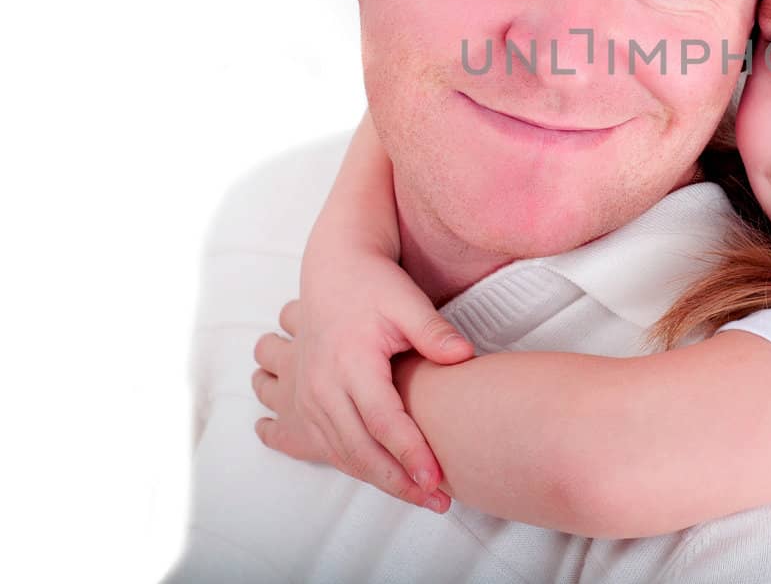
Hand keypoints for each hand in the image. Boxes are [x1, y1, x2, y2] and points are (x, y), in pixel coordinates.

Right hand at [253, 290, 470, 512]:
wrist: (334, 269)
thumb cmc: (375, 284)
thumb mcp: (407, 301)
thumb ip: (434, 331)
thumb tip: (465, 356)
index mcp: (351, 361)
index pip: (383, 420)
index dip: (410, 453)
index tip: (437, 479)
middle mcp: (323, 385)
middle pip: (361, 449)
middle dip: (399, 481)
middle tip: (437, 500)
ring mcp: (310, 397)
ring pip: (343, 454)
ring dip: (380, 480)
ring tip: (421, 496)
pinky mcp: (305, 403)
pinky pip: (327, 447)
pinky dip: (356, 467)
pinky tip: (384, 478)